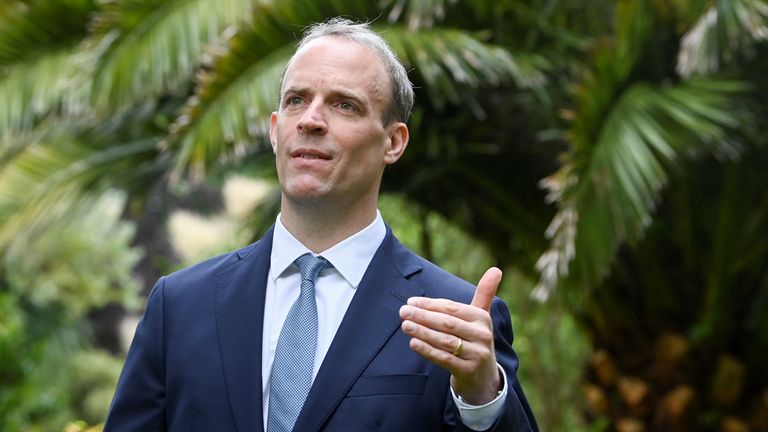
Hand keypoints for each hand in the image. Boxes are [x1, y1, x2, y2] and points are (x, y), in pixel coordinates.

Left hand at [399, 267, 502, 404]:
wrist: (484, 377)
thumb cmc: (476, 340)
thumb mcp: (481, 317)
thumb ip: (485, 293)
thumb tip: (496, 269)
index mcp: (482, 318)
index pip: (452, 308)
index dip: (430, 304)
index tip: (410, 301)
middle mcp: (482, 335)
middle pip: (447, 323)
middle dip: (423, 316)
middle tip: (403, 311)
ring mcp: (476, 354)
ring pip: (445, 340)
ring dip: (422, 332)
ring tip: (405, 325)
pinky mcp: (468, 371)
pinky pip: (444, 359)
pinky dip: (428, 350)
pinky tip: (413, 343)